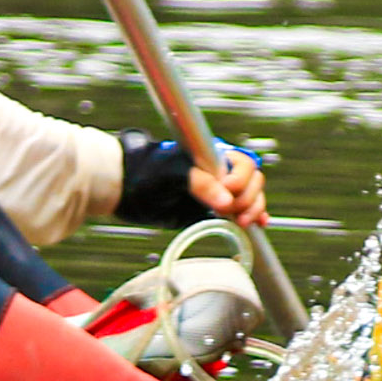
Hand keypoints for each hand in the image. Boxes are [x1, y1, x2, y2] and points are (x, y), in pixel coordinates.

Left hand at [118, 135, 269, 230]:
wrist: (123, 190)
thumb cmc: (145, 171)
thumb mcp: (172, 173)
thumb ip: (200, 184)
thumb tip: (227, 200)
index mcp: (212, 156)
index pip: (243, 164)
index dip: (241, 180)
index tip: (228, 192)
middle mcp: (218, 172)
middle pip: (251, 182)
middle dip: (248, 198)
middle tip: (233, 213)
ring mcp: (216, 192)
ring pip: (249, 198)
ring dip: (253, 209)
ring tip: (243, 223)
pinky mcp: (210, 211)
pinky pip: (237, 213)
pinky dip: (251, 217)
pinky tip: (258, 225)